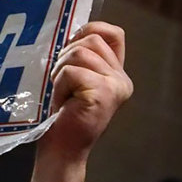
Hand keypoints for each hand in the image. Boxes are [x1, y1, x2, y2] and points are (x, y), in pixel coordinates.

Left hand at [41, 22, 132, 160]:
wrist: (62, 150)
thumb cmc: (63, 117)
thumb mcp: (75, 81)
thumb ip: (81, 59)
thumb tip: (70, 33)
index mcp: (117, 74)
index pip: (113, 34)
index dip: (89, 31)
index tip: (70, 48)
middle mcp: (122, 79)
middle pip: (91, 40)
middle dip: (65, 57)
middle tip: (60, 83)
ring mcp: (115, 85)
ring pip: (79, 53)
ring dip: (60, 73)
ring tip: (62, 95)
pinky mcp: (102, 92)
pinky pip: (71, 72)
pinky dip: (59, 85)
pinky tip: (62, 103)